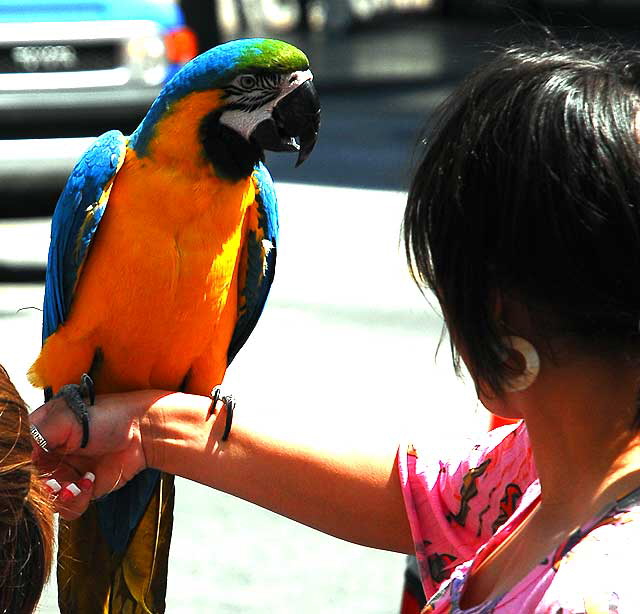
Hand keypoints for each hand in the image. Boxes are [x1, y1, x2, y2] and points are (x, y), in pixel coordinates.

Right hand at [30, 390, 166, 518]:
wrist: (144, 431)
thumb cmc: (108, 416)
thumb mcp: (66, 418)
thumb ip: (38, 434)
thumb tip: (24, 456)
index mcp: (40, 434)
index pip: (19, 460)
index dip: (25, 470)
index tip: (39, 469)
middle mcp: (49, 456)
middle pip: (29, 485)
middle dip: (43, 486)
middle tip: (58, 480)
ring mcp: (65, 473)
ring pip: (46, 500)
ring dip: (60, 496)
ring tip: (78, 483)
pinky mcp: (82, 490)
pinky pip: (68, 508)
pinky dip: (76, 500)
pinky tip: (90, 482)